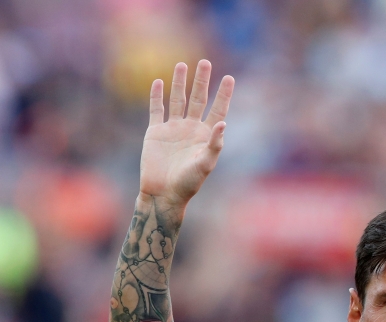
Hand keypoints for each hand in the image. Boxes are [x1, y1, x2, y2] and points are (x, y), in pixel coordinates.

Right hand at [140, 60, 234, 207]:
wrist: (162, 194)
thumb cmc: (188, 183)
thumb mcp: (205, 164)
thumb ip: (214, 144)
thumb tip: (223, 123)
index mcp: (206, 136)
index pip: (218, 110)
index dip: (224, 95)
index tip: (230, 78)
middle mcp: (191, 129)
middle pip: (199, 99)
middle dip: (202, 81)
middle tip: (205, 62)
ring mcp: (173, 129)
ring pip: (178, 100)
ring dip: (180, 83)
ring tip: (182, 65)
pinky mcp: (155, 132)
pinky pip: (157, 110)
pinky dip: (157, 96)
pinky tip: (160, 82)